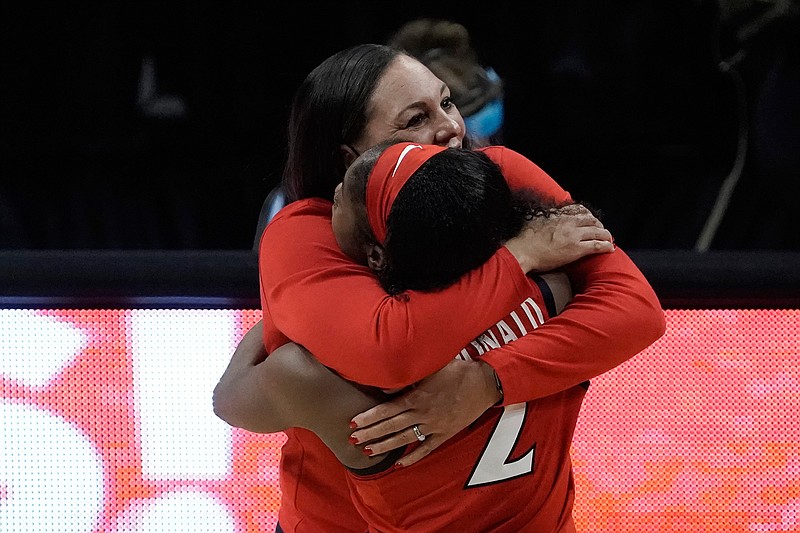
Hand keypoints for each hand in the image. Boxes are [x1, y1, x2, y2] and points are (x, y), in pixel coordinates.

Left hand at [349, 359, 498, 466]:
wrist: (483, 383)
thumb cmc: (456, 371)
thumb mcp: (430, 369)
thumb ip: (405, 379)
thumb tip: (383, 388)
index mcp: (417, 397)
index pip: (386, 410)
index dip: (369, 417)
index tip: (353, 423)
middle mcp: (423, 414)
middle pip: (391, 426)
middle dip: (370, 433)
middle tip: (353, 440)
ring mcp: (434, 426)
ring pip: (405, 439)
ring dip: (385, 446)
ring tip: (369, 451)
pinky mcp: (445, 434)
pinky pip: (426, 448)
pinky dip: (413, 457)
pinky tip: (399, 464)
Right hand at [504, 203, 613, 272]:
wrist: (522, 252)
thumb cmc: (524, 240)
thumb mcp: (534, 221)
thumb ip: (544, 218)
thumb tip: (544, 217)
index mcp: (559, 216)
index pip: (580, 211)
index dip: (589, 215)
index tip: (591, 220)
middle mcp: (569, 223)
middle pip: (592, 220)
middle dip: (599, 225)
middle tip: (602, 231)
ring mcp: (574, 236)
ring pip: (597, 232)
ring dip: (606, 235)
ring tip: (608, 240)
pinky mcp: (576, 249)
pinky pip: (596, 246)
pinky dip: (605, 246)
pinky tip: (609, 249)